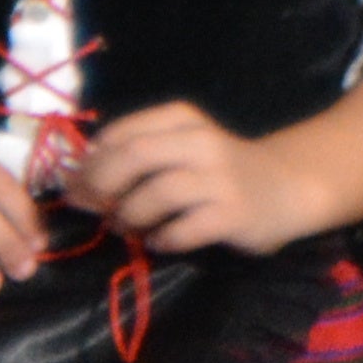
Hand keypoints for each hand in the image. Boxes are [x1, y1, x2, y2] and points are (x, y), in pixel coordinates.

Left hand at [62, 101, 321, 255]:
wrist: (287, 186)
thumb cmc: (221, 169)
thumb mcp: (182, 145)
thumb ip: (138, 151)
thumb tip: (82, 172)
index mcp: (183, 120)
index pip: (125, 132)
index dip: (92, 159)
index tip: (74, 182)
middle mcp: (201, 143)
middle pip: (136, 156)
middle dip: (102, 184)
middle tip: (90, 207)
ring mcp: (219, 180)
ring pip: (157, 192)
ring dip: (129, 214)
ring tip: (123, 227)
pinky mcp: (232, 214)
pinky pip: (184, 229)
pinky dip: (162, 239)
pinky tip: (158, 242)